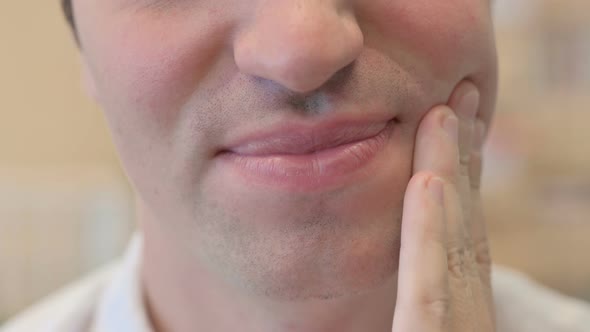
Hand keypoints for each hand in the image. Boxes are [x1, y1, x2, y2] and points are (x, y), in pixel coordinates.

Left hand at [392, 81, 493, 330]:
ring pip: (452, 242)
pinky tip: (427, 182)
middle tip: (459, 94)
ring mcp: (456, 329)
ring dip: (449, 174)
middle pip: (462, 222)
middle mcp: (464, 310)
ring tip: (443, 114)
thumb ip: (413, 292)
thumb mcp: (415, 326)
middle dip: (462, 156)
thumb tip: (404, 217)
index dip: (461, 173)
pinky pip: (427, 293)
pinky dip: (429, 235)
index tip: (452, 122)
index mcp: (459, 307)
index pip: (461, 231)